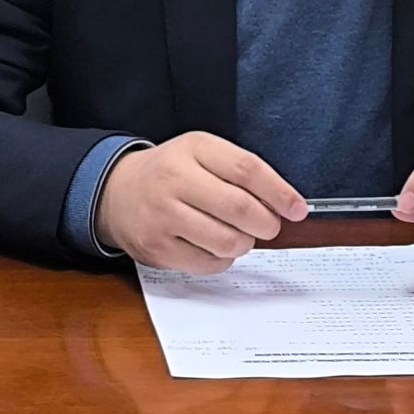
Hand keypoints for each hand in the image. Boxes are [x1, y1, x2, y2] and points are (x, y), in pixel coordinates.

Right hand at [94, 132, 307, 273]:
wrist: (116, 192)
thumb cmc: (170, 172)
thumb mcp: (201, 153)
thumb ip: (240, 171)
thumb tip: (284, 205)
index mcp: (193, 149)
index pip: (246, 169)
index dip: (279, 192)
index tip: (297, 208)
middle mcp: (174, 180)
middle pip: (239, 208)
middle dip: (265, 223)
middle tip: (269, 226)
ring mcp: (163, 216)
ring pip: (227, 241)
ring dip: (244, 243)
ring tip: (235, 233)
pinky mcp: (157, 249)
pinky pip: (209, 264)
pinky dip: (222, 259)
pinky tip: (212, 244)